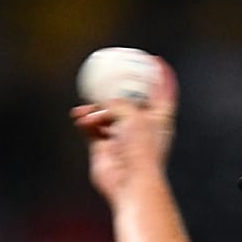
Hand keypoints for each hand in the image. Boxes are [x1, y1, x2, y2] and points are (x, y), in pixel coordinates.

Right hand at [69, 56, 177, 204]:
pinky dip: (86, 121)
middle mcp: (141, 129)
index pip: (162, 95)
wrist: (130, 182)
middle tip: (104, 77)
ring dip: (95, 110)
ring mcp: (122, 139)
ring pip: (106, 115)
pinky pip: (92, 129)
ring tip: (85, 111)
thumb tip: (103, 102)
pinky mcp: (104, 149)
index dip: (161, 77)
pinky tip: (79, 117)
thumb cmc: (141, 150)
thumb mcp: (132, 114)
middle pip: (129, 102)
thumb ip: (119, 102)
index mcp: (158, 121)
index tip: (155, 60)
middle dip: (117, 91)